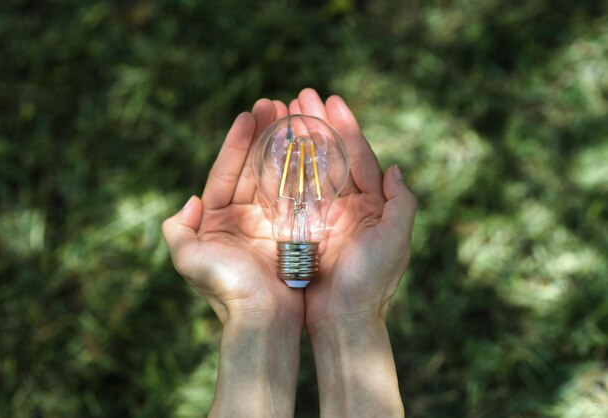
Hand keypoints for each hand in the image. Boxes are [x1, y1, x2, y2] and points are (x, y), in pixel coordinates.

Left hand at [162, 99, 303, 326]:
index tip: (248, 115)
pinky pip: (294, 195)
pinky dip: (299, 172)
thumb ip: (178, 231)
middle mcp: (240, 216)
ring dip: (281, 146)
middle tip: (273, 104)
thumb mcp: (189, 261)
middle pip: (251, 167)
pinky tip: (307, 147)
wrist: (263, 321)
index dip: (235, 143)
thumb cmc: (226, 290)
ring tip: (291, 115)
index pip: (224, 172)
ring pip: (274, 176)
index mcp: (215, 219)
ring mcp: (266, 221)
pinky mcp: (289, 230)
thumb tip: (190, 201)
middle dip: (261, 135)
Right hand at [289, 89, 416, 327]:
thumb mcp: (396, 242)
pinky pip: (291, 196)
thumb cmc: (373, 283)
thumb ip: (402, 204)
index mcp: (373, 205)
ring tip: (283, 113)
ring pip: (308, 171)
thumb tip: (395, 168)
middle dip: (316, 125)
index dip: (345, 128)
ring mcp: (323, 217)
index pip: (359, 157)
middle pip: (331, 157)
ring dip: (297, 141)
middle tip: (300, 95)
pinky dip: (282, 172)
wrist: (344, 322)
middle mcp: (348, 206)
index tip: (331, 101)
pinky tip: (271, 150)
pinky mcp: (302, 231)